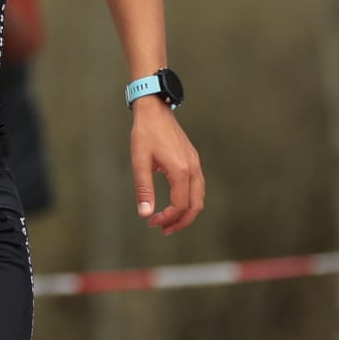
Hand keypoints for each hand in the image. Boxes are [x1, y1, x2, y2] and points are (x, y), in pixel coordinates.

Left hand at [129, 100, 203, 234]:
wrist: (155, 109)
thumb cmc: (145, 133)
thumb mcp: (140, 161)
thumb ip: (144, 189)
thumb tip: (145, 214)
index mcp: (181, 171)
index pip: (180, 205)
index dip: (167, 219)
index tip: (152, 223)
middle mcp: (193, 169)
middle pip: (195, 206)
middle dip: (180, 222)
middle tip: (163, 230)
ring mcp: (195, 164)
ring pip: (199, 198)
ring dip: (186, 213)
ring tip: (168, 221)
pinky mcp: (193, 160)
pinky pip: (197, 187)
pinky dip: (189, 200)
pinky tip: (175, 203)